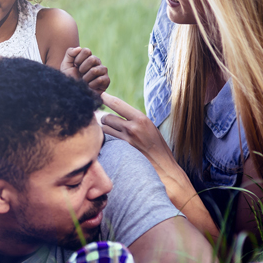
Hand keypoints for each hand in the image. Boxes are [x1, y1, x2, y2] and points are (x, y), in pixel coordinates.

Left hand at [60, 47, 109, 93]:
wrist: (72, 92)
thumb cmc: (70, 78)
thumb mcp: (66, 65)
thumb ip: (70, 53)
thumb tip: (79, 48)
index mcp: (88, 56)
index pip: (86, 51)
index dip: (78, 59)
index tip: (75, 65)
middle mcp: (97, 62)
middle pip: (92, 59)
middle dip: (82, 69)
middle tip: (80, 74)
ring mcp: (103, 71)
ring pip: (95, 70)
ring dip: (86, 78)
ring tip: (84, 81)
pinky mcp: (106, 80)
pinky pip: (100, 80)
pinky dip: (91, 85)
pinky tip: (89, 86)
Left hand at [100, 93, 197, 209]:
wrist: (164, 168)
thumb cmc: (157, 147)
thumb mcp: (149, 128)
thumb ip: (135, 120)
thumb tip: (118, 113)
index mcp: (141, 119)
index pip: (117, 104)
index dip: (106, 98)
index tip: (99, 94)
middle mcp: (132, 127)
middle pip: (107, 117)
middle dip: (105, 119)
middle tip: (109, 123)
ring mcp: (125, 140)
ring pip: (105, 129)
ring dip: (105, 130)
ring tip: (113, 135)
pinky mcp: (121, 151)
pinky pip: (107, 140)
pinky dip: (106, 140)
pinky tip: (111, 143)